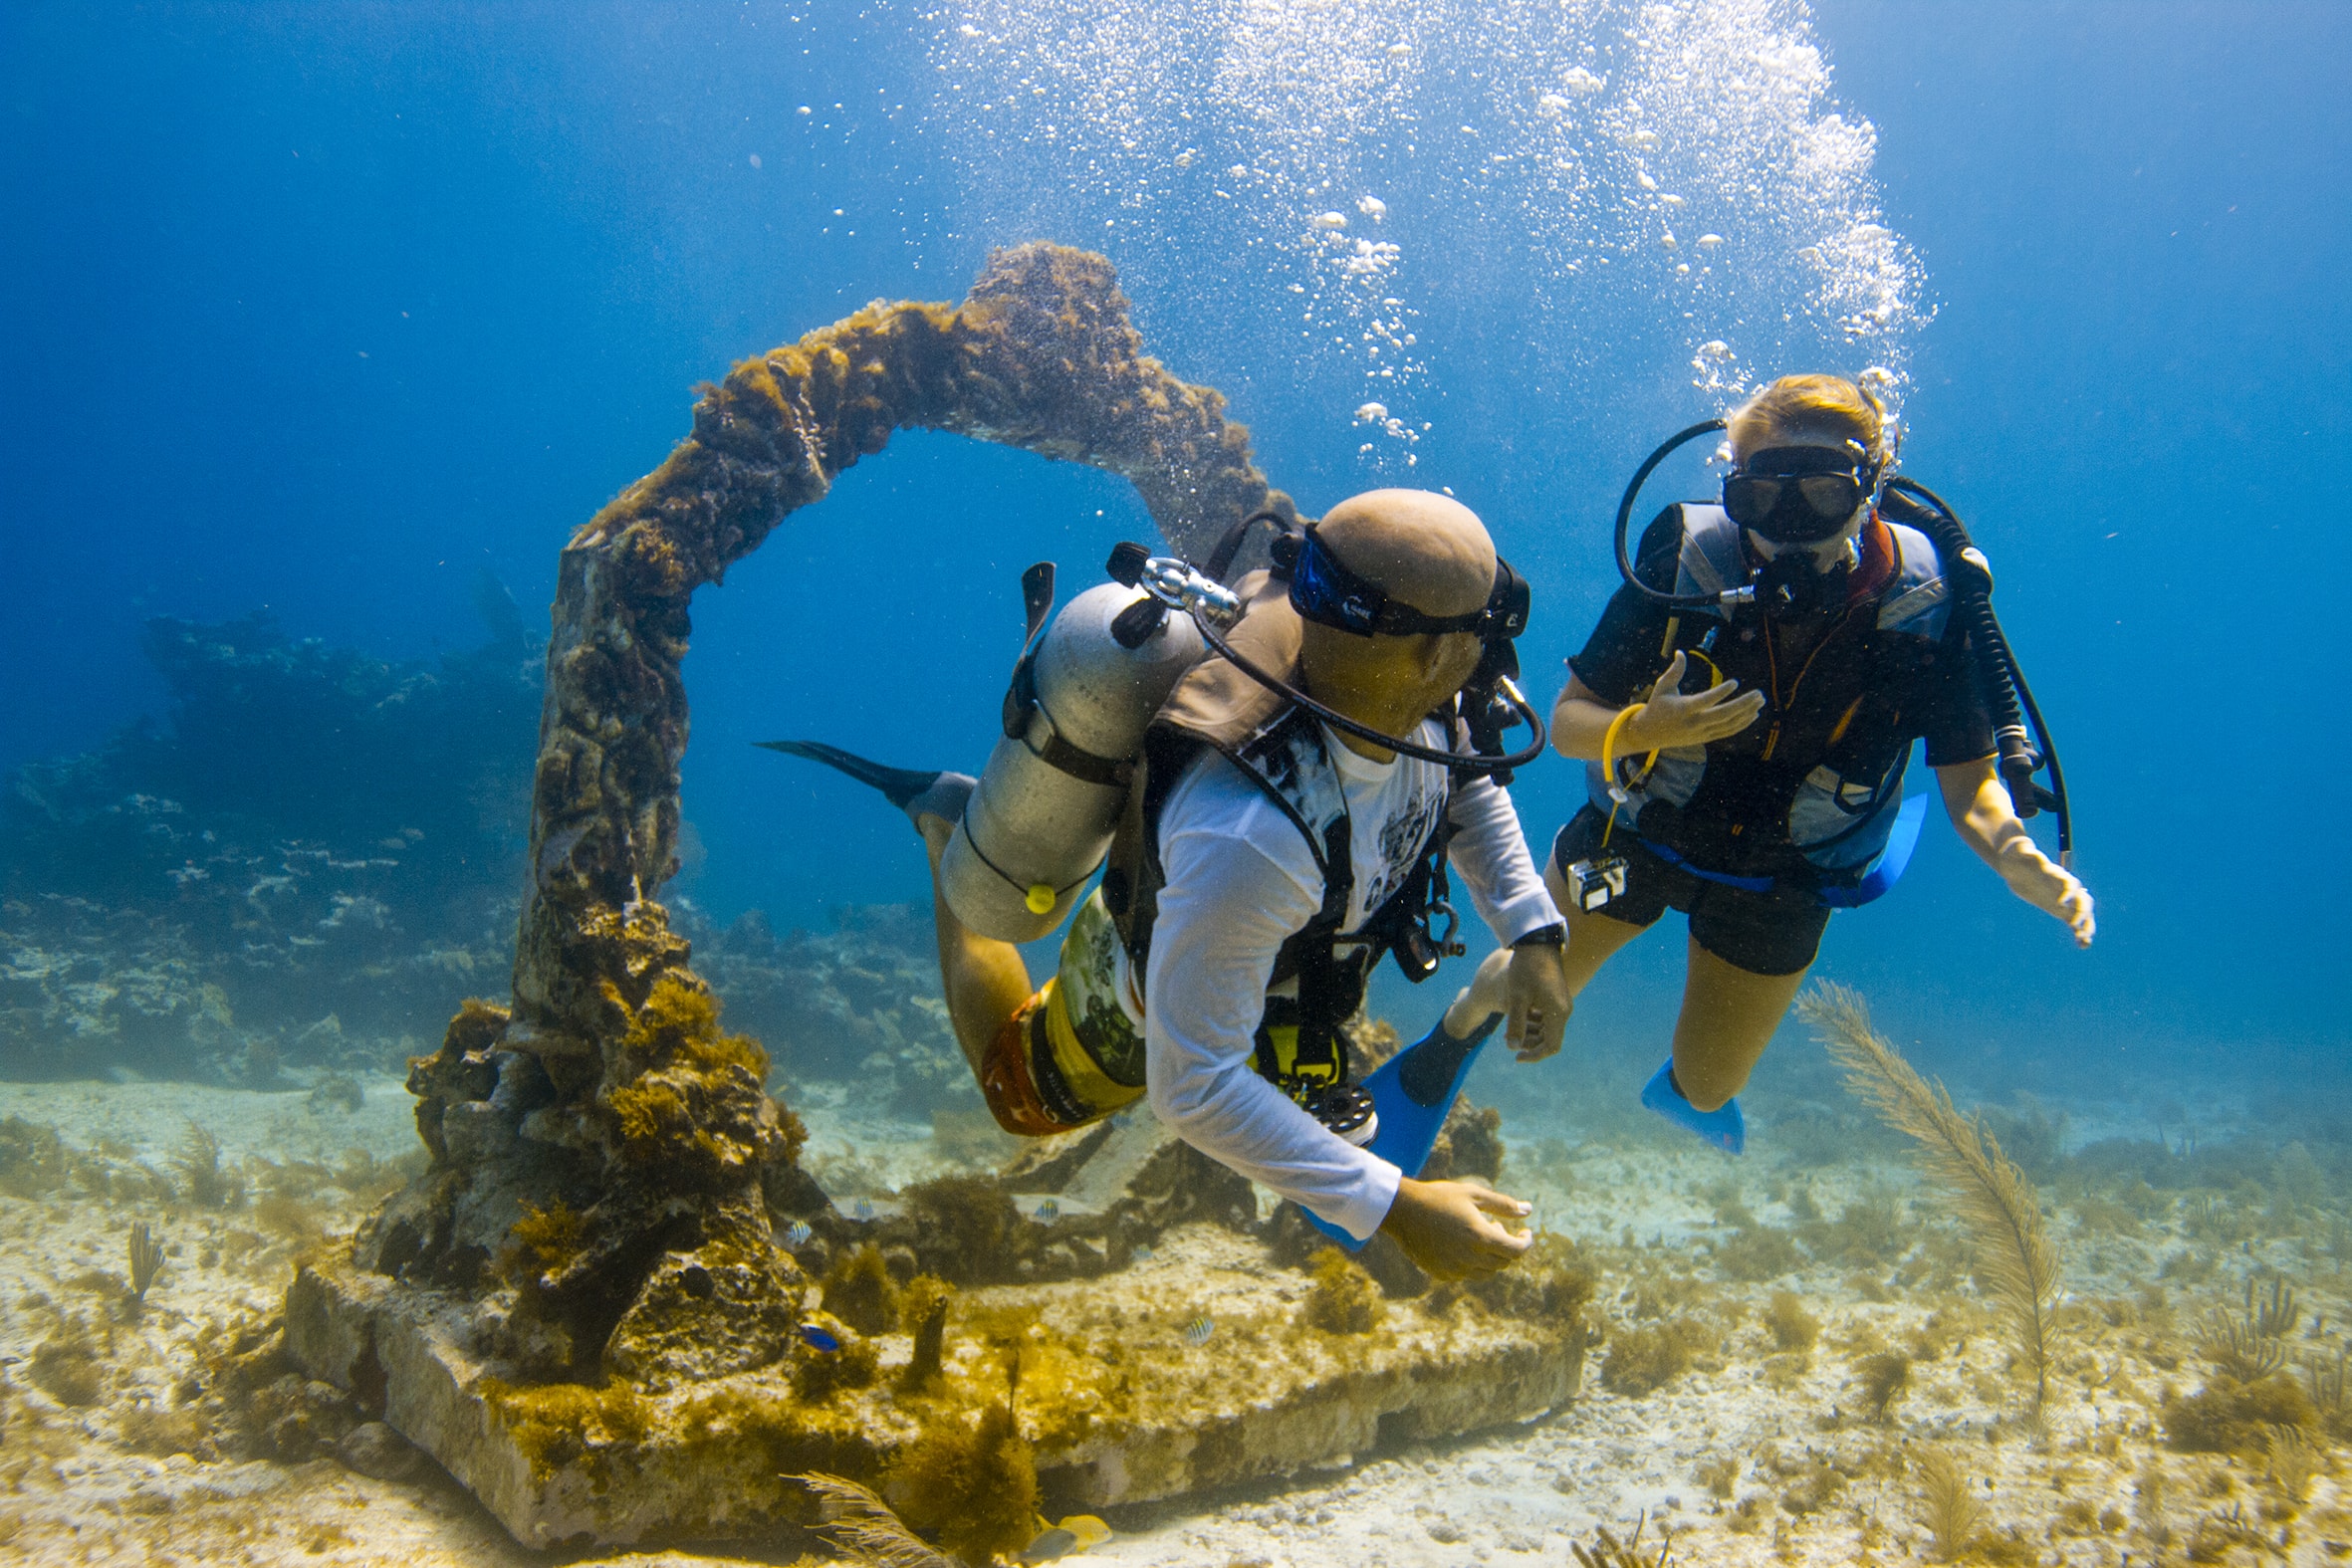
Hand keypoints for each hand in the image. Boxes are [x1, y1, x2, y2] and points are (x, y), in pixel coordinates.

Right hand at [1377, 1177, 1532, 1279]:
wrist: (1402, 1210)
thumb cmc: (1439, 1197)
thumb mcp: (1474, 1195)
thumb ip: (1504, 1205)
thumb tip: (1529, 1210)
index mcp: (1481, 1238)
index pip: (1516, 1251)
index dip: (1525, 1242)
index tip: (1525, 1233)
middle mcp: (1470, 1259)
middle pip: (1503, 1262)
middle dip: (1505, 1244)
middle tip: (1493, 1225)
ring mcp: (1455, 1269)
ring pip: (1487, 1272)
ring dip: (1490, 1256)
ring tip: (1476, 1235)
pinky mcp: (1442, 1274)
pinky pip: (1467, 1274)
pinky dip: (1472, 1263)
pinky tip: (1460, 1244)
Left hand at [1501, 941, 1570, 1061]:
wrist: (1536, 943)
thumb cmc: (1525, 969)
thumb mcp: (1517, 998)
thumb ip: (1516, 1024)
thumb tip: (1513, 1048)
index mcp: (1558, 1013)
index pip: (1552, 1046)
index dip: (1535, 1056)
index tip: (1517, 1057)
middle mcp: (1564, 1010)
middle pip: (1550, 1039)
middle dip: (1530, 1044)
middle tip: (1508, 1040)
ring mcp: (1562, 1003)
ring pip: (1548, 1028)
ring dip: (1531, 1032)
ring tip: (1509, 1030)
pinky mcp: (1557, 996)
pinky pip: (1548, 1017)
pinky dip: (1534, 1021)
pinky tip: (1518, 1016)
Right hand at [1622, 651, 1763, 751]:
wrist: (1647, 734)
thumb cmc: (1656, 705)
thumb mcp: (1662, 687)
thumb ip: (1675, 671)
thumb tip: (1681, 652)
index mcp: (1683, 708)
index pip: (1706, 701)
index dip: (1721, 692)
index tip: (1735, 682)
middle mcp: (1694, 722)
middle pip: (1724, 715)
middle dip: (1744, 704)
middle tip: (1759, 694)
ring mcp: (1701, 732)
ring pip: (1729, 724)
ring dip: (1747, 713)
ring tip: (1760, 700)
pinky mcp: (1705, 738)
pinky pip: (1728, 731)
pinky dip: (1742, 724)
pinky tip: (1754, 714)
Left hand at [1997, 838, 2095, 947]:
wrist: (2016, 866)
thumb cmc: (2016, 855)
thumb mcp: (2017, 850)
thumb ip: (2023, 849)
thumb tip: (2026, 849)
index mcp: (2055, 875)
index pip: (2069, 883)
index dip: (2068, 892)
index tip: (2061, 902)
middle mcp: (2063, 887)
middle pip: (2081, 899)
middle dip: (2082, 912)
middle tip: (2075, 925)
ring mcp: (2063, 898)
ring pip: (2082, 913)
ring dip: (2086, 925)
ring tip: (2085, 940)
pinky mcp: (2059, 908)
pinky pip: (2073, 922)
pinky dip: (2079, 932)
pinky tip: (2082, 945)